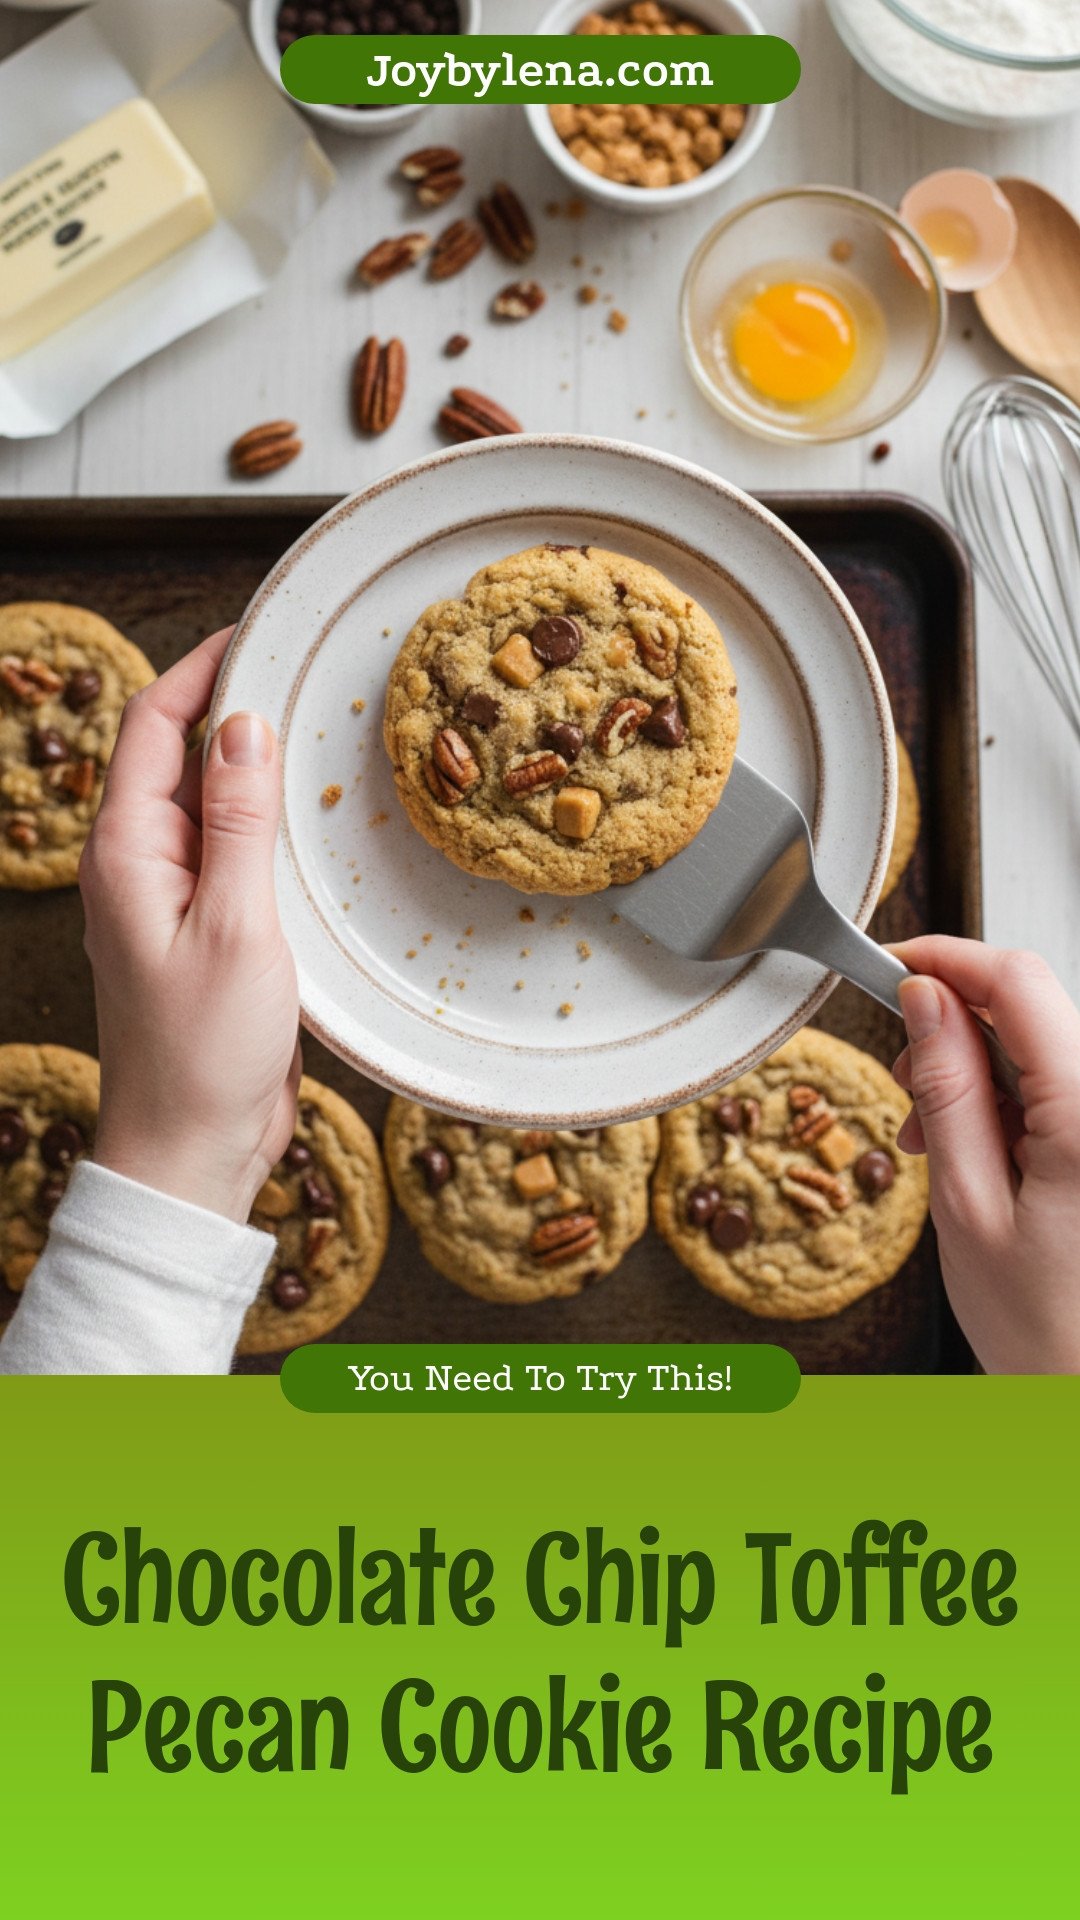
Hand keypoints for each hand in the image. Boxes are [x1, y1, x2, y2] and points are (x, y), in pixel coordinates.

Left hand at [80, 629, 300, 1223]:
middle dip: (237, 709)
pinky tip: (317, 827)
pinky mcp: (207, 932)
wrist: (193, 1150)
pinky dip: (271, 829)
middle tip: (308, 675)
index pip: (153, 726)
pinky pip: (235, 856)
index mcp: (126, 853)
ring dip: (260, 771)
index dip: (202, 668)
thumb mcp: (235, 927)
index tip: (258, 630)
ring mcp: (171, 899)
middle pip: (182, 757)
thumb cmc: (202, 1053)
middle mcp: (140, 866)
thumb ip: (240, 823)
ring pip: (214, 807)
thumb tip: (244, 725)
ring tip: (323, 737)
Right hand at [892, 937, 1079, 1374]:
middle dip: (952, 1025)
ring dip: (976, 1071)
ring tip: (931, 1138)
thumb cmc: (1048, 1329)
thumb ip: (947, 1092)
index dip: (947, 959)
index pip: (1018, 981)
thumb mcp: (967, 1207)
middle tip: (900, 1080)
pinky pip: (1058, 1089)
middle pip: (1031, 1009)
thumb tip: (924, 1002)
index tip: (893, 967)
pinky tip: (974, 1150)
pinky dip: (1006, 1103)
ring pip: (1041, 1047)